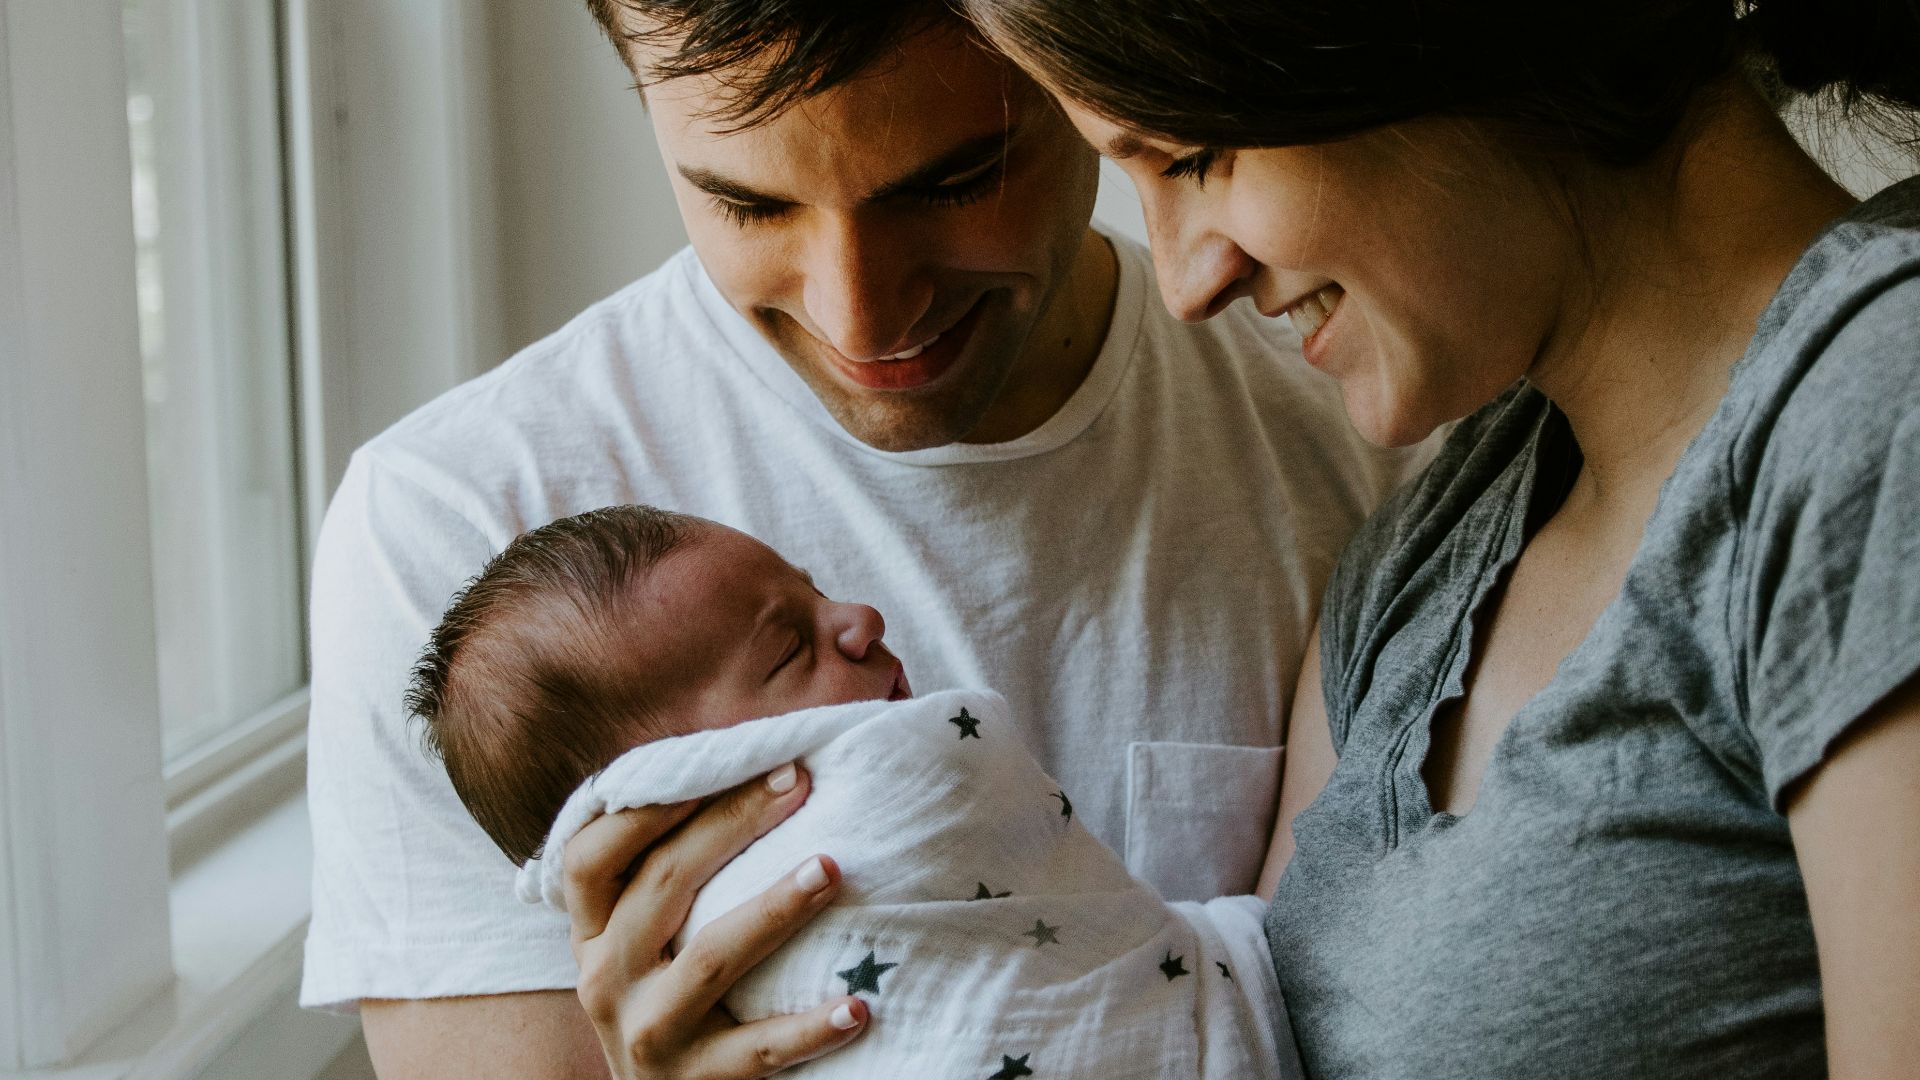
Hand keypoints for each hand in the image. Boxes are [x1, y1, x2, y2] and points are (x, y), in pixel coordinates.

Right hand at [564, 763, 867, 1078]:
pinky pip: (760, 1050)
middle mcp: (605, 980)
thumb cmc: (670, 1002)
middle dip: (731, 825)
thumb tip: (750, 778)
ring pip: (711, 957)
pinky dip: (811, 1027)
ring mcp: (647, 1034)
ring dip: (774, 908)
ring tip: (831, 870)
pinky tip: (859, 1004)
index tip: (727, 761)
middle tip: (797, 783)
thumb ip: (666, 882)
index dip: (651, 805)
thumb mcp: (641, 946)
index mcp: (591, 936)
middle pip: (662, 885)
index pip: (590, 856)